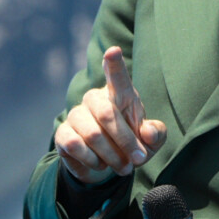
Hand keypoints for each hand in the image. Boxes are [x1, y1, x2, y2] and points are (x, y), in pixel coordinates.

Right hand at [54, 47, 166, 184]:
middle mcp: (94, 99)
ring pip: (93, 135)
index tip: (113, 51)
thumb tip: (147, 132)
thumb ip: (156, 134)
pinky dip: (93, 162)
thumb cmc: (132, 144)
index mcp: (119, 94)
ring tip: (123, 167)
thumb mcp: (150, 142)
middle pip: (108, 115)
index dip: (114, 64)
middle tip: (139, 160)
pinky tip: (100, 164)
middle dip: (126, 142)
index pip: (116, 76)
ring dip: (112, 157)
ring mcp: (76, 115)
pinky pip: (76, 146)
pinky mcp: (63, 133)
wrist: (105, 164)